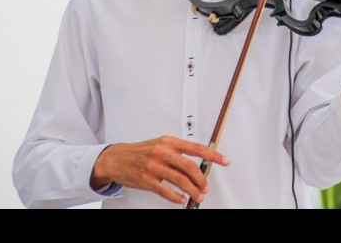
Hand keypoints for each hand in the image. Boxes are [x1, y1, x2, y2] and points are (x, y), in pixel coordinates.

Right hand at [90, 136, 229, 204]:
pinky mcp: (146, 180)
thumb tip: (199, 162)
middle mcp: (162, 152)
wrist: (116, 158)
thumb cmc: (141, 151)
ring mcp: (153, 166)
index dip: (213, 155)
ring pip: (180, 180)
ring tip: (198, 196)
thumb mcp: (160, 144)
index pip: (196, 148)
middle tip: (206, 187)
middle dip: (201, 179)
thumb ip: (178, 151)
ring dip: (192, 190)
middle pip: (189, 166)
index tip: (224, 160)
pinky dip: (176, 197)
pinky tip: (182, 199)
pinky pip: (165, 191)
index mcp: (168, 141)